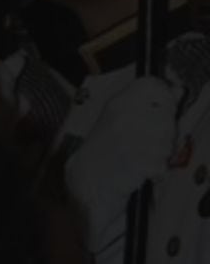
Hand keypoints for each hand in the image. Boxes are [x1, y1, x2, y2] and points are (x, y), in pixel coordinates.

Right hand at [65, 76, 181, 239]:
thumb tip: (177, 90)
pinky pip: (162, 163)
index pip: (154, 85)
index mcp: (118, 103)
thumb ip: (149, 102)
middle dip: (166, 131)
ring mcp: (127, 140)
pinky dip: (156, 169)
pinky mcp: (134, 162)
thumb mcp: (120, 117)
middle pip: (167, 115)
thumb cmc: (105, 148)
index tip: (162, 108)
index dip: (164, 97)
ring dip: (162, 152)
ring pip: (168, 141)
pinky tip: (142, 168)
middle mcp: (122, 117)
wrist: (86, 178)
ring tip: (144, 154)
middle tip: (150, 140)